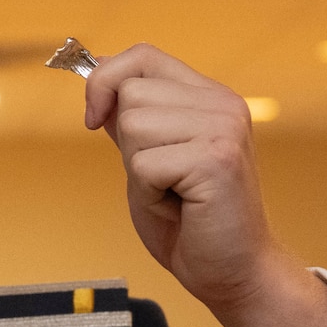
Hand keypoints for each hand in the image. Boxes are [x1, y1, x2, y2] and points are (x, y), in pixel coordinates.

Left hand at [84, 44, 326, 326]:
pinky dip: (148, 193)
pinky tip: (179, 206)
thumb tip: (95, 73)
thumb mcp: (150, 158)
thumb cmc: (191, 221)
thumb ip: (132, 118)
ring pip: (133, 125)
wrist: (232, 271)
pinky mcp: (215, 159)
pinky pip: (144, 165)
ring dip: (139, 171)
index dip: (105, 81)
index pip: (142, 55)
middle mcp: (222, 103)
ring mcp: (222, 128)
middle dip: (127, 144)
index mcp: (209, 96)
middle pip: (130, 93)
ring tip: (173, 192)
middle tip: (163, 178)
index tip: (93, 119)